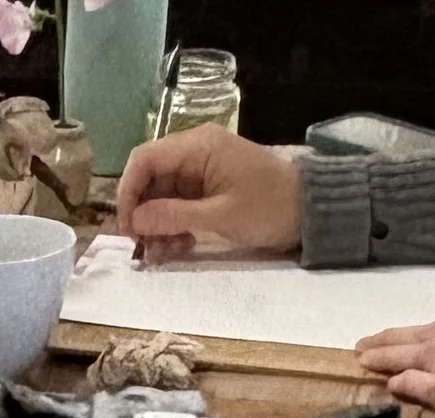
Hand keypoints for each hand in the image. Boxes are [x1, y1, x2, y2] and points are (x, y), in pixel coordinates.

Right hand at [113, 126, 302, 259]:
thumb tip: (134, 221)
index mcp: (198, 146)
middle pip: (150, 179)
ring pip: (161, 195)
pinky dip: (173, 226)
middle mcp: (195, 151)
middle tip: (144, 249)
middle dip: (143, 214)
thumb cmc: (268, 207)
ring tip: (164, 253)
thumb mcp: (219, 216)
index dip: (128, 192)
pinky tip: (178, 246)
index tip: (127, 228)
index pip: (145, 159)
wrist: (307, 210)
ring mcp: (200, 169)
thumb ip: (173, 216)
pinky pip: (177, 204)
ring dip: (157, 225)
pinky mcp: (207, 187)